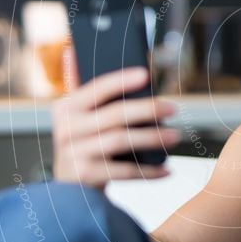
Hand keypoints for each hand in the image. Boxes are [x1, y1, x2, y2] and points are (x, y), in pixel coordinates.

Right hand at [52, 65, 179, 189]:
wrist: (70, 190)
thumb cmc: (85, 144)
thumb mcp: (80, 118)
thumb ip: (88, 91)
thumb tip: (80, 51)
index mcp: (66, 108)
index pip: (96, 88)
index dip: (121, 80)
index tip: (146, 75)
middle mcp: (66, 129)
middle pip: (114, 115)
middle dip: (147, 110)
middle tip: (173, 108)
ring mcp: (73, 154)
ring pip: (120, 140)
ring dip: (152, 137)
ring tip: (174, 136)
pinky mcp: (84, 176)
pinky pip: (124, 171)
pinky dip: (148, 171)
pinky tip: (166, 169)